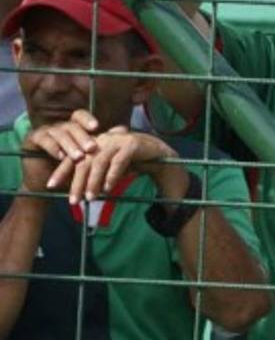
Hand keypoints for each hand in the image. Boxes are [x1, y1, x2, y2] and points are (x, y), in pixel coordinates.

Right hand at [22, 109, 99, 193]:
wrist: (47, 186)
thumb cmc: (72, 172)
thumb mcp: (89, 159)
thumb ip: (104, 144)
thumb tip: (126, 129)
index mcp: (72, 127)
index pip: (80, 116)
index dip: (87, 120)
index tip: (97, 127)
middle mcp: (58, 126)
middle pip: (71, 126)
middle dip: (82, 137)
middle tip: (92, 148)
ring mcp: (45, 131)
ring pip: (59, 133)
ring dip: (70, 145)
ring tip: (79, 157)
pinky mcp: (32, 139)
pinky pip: (43, 139)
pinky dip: (53, 147)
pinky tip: (60, 156)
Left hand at [62, 126, 177, 205]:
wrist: (159, 154)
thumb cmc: (131, 162)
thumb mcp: (109, 169)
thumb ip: (95, 176)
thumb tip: (79, 193)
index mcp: (95, 143)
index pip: (73, 157)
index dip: (61, 171)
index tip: (50, 186)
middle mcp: (103, 139)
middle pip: (84, 161)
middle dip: (77, 182)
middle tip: (73, 201)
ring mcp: (118, 140)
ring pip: (99, 162)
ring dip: (93, 182)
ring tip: (91, 198)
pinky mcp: (132, 144)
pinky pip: (118, 162)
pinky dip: (112, 176)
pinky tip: (108, 189)